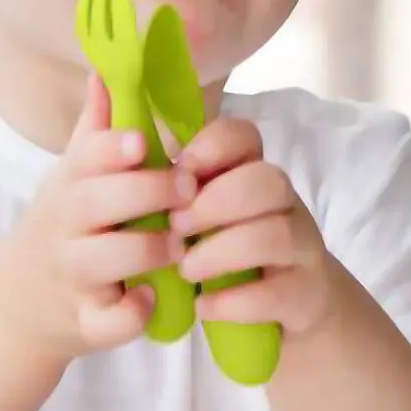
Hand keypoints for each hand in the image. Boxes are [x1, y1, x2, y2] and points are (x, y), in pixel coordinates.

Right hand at [0, 73, 193, 359]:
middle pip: (96, 203)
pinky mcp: (84, 322)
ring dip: (144, 251)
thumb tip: (107, 65)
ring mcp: (72, 276)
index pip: (85, 157)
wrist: (19, 300)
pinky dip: (130, 316)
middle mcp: (65, 226)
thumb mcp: (72, 173)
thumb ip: (96, 125)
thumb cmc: (65, 225)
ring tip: (178, 246)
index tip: (141, 141)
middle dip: (144, 193)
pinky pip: (107, 323)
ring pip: (102, 261)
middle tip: (187, 188)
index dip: (111, 147)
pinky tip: (150, 301)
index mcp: (71, 184)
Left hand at [170, 116, 333, 336]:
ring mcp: (301, 247)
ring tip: (185, 270)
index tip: (181, 168)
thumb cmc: (223, 248)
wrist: (284, 308)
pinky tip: (204, 306)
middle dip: (215, 202)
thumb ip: (160, 173)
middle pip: (266, 180)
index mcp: (250, 172)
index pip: (244, 136)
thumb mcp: (197, 209)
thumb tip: (105, 102)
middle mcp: (282, 203)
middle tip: (175, 227)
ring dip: (223, 251)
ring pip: (277, 233)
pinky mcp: (305, 293)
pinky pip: (279, 291)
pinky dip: (236, 300)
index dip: (213, 146)